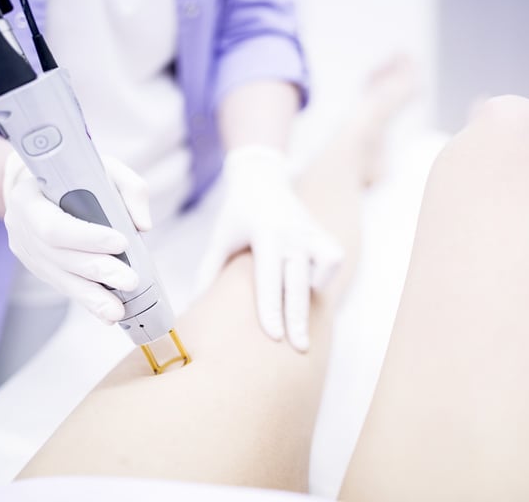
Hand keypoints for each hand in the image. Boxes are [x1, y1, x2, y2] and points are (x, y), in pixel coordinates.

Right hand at [3, 152, 151, 323]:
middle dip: (98, 269)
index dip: (86, 236)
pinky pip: (64, 287)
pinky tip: (107, 313)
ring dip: (93, 296)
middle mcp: (21, 227)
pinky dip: (88, 300)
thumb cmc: (73, 174)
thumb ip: (129, 188)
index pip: (54, 224)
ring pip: (61, 278)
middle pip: (60, 256)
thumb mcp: (102, 167)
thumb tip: (143, 226)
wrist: (36, 184)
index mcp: (28, 197)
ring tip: (118, 309)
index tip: (121, 241)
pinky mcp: (38, 268)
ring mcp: (27, 252)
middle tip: (130, 280)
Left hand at [197, 145, 343, 350]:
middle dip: (299, 318)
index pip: (269, 278)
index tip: (273, 337)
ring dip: (314, 292)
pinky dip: (325, 275)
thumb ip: (209, 272)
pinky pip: (333, 258)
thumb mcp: (220, 239)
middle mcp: (292, 233)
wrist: (262, 179)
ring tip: (302, 313)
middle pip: (299, 282)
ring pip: (325, 267)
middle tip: (300, 348)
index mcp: (264, 234)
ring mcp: (310, 231)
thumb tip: (196, 307)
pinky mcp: (322, 232)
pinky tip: (309, 285)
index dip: (272, 309)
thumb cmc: (237, 215)